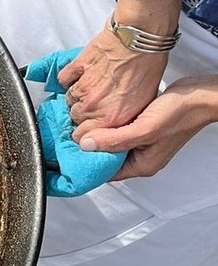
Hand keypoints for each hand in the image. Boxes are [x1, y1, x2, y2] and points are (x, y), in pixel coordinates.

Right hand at [59, 0, 181, 141]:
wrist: (141, 40)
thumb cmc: (147, 67)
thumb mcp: (144, 101)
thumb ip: (124, 116)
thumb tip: (114, 122)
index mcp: (111, 117)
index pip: (83, 136)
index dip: (85, 132)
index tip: (87, 128)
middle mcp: (93, 105)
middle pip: (75, 117)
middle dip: (82, 113)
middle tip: (93, 104)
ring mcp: (83, 86)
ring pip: (69, 99)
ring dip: (77, 95)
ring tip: (90, 87)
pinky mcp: (76, 68)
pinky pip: (64, 79)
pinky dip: (69, 78)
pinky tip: (80, 75)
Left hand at [78, 76, 217, 179]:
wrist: (200, 94)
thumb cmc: (181, 113)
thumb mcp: (145, 129)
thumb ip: (115, 140)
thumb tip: (86, 145)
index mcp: (142, 165)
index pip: (104, 172)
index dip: (84, 164)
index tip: (65, 153)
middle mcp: (140, 157)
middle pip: (105, 157)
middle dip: (88, 147)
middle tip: (67, 135)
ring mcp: (141, 142)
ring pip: (110, 142)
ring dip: (96, 134)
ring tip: (76, 125)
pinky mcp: (141, 128)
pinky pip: (118, 130)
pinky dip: (107, 124)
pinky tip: (95, 115)